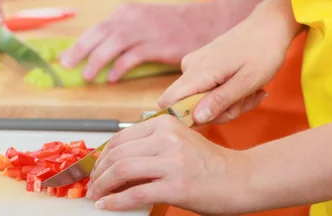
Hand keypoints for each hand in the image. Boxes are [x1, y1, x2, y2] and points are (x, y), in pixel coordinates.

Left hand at [58, 1, 227, 82]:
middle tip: (65, 65)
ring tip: (86, 76)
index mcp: (127, 12)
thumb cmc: (177, 25)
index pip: (96, 28)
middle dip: (78, 50)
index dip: (79, 43)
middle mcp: (132, 18)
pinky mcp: (158, 44)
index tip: (64, 57)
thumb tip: (102, 53)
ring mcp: (145, 30)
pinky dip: (119, 67)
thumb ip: (126, 33)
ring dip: (95, 61)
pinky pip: (132, 56)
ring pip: (111, 44)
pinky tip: (112, 78)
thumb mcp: (147, 22)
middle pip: (98, 34)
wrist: (210, 20)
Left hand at [87, 115, 249, 214]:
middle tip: (91, 184)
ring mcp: (172, 163)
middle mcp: (167, 139)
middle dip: (98, 172)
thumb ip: (150, 144)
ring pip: (122, 172)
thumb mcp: (178, 142)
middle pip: (117, 154)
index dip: (101, 155)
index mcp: (165, 125)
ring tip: (96, 195)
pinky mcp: (176, 187)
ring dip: (102, 186)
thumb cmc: (208, 163)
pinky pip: (135, 194)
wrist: (240, 179)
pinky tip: (106, 205)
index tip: (94, 167)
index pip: (120, 138)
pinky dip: (115, 201)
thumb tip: (113, 160)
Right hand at [158, 0, 299, 123]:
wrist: (269, 25)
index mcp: (198, 72)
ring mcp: (194, 65)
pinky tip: (245, 86)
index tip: (217, 115)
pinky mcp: (201, 65)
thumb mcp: (247, 82)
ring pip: (202, 100)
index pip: (169, 102)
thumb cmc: (262, 52)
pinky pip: (207, 90)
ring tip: (250, 91)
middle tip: (246, 101)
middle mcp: (189, 67)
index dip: (188, 118)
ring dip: (228, 104)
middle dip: (220, 111)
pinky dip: (227, 94)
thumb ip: (220, 101)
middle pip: (190, 106)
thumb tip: (196, 118)